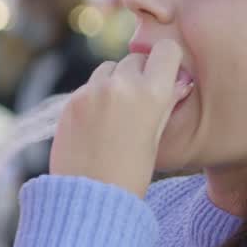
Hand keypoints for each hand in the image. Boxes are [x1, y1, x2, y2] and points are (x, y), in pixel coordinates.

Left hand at [49, 39, 191, 197]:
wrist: (90, 196)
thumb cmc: (132, 172)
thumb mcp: (157, 135)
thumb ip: (163, 103)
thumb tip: (175, 81)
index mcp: (151, 94)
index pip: (165, 50)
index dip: (167, 60)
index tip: (165, 72)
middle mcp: (120, 85)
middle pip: (134, 59)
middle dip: (139, 74)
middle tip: (139, 100)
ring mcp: (91, 91)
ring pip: (108, 68)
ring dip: (114, 81)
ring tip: (116, 113)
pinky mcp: (71, 101)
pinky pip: (88, 86)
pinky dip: (94, 96)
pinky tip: (96, 123)